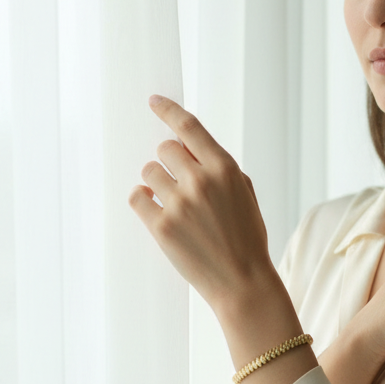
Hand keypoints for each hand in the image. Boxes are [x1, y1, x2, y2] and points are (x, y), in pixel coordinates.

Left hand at [128, 95, 274, 313]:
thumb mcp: (246, 194)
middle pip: (164, 149)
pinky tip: (155, 210)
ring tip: (172, 202)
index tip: (154, 101)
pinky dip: (142, 200)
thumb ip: (220, 168)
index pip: (189, 127)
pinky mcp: (161, 226)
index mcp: (225, 169)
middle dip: (168, 162)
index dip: (168, 110)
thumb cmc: (247, 238)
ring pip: (149, 172)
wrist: (243, 281)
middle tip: (178, 182)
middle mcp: (201, 181)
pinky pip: (137, 197)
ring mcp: (179, 203)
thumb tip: (189, 149)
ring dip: (156, 183)